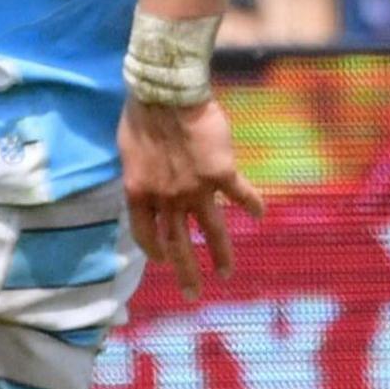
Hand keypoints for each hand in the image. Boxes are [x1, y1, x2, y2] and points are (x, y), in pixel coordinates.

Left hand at [122, 95, 265, 299]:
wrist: (167, 94)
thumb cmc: (142, 114)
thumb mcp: (130, 151)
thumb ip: (140, 173)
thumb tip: (146, 181)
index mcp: (139, 193)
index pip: (145, 234)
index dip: (155, 251)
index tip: (164, 260)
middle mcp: (167, 199)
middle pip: (177, 244)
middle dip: (185, 272)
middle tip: (192, 294)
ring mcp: (196, 189)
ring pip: (210, 231)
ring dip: (220, 255)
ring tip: (227, 274)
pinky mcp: (221, 174)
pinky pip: (240, 195)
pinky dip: (252, 205)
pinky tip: (259, 215)